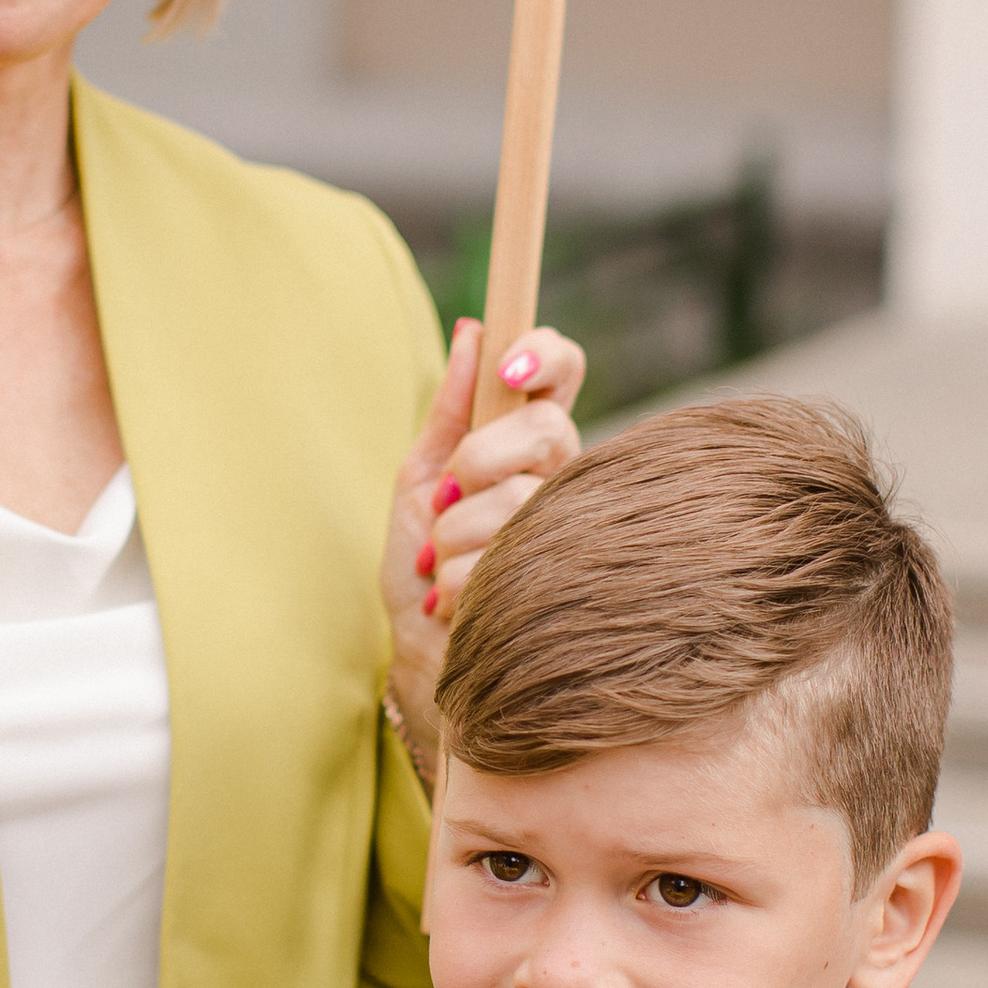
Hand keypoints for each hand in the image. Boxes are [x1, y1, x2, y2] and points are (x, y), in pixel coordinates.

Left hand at [382, 321, 585, 776]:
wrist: (420, 656)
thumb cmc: (420, 571)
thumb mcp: (417, 482)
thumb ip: (448, 413)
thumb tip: (471, 331)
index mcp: (526, 445)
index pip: (561, 372)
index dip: (546, 353)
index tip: (507, 367)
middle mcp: (561, 480)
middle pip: (548, 428)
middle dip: (479, 458)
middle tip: (445, 499)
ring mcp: (570, 530)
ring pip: (520, 499)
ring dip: (454, 539)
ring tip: (438, 571)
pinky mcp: (564, 583)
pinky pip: (506, 559)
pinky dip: (456, 583)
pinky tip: (453, 604)